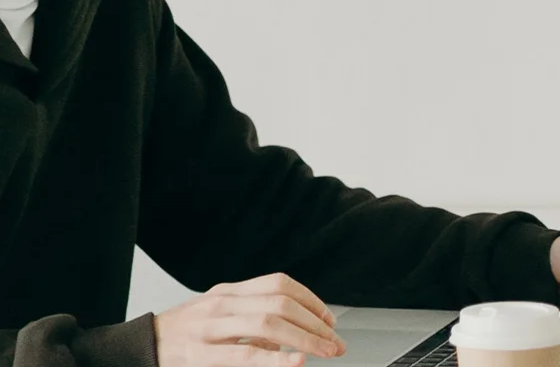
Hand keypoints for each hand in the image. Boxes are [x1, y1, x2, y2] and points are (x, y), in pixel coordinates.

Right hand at [154, 273, 345, 366]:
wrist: (140, 348)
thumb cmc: (184, 335)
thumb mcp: (218, 316)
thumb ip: (251, 319)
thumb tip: (293, 334)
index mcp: (230, 291)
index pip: (280, 284)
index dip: (310, 300)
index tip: (329, 319)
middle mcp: (223, 303)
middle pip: (281, 303)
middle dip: (314, 323)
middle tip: (335, 342)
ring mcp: (210, 328)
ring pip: (268, 323)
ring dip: (303, 338)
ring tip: (324, 352)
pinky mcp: (199, 356)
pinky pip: (243, 354)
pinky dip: (272, 359)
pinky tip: (294, 363)